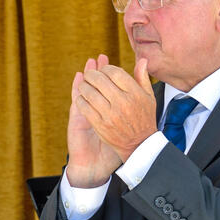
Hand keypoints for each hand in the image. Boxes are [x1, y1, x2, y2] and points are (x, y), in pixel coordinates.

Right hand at [66, 55, 122, 186]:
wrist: (100, 162)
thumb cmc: (116, 142)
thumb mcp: (130, 121)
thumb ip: (134, 105)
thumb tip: (142, 82)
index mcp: (107, 108)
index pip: (106, 86)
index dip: (107, 73)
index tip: (110, 61)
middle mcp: (95, 109)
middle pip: (95, 85)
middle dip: (98, 70)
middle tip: (100, 57)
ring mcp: (85, 113)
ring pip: (85, 90)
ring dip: (87, 75)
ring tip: (90, 62)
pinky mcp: (78, 120)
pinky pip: (77, 101)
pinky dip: (77, 89)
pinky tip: (78, 79)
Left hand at [72, 55, 156, 167]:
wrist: (140, 144)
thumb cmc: (144, 118)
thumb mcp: (148, 97)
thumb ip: (142, 78)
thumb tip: (141, 59)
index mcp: (134, 93)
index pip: (115, 73)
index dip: (106, 68)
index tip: (103, 69)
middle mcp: (122, 102)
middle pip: (100, 81)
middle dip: (91, 74)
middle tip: (88, 74)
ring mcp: (110, 114)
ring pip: (90, 93)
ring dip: (84, 86)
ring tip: (83, 84)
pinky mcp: (100, 124)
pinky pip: (85, 108)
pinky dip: (81, 100)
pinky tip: (81, 98)